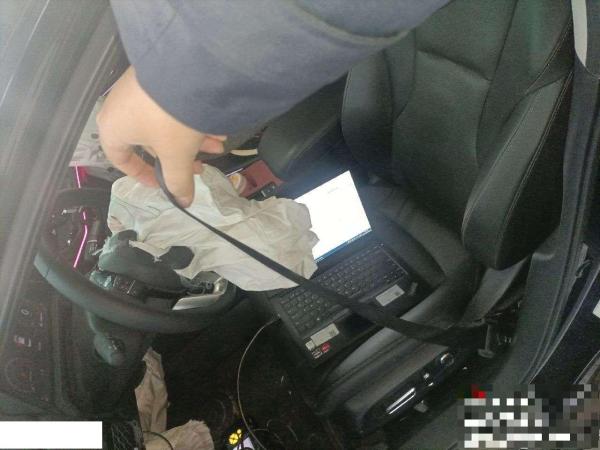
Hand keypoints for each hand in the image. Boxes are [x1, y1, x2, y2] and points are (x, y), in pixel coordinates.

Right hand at [96, 66, 225, 206]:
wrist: (184, 68)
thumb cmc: (169, 119)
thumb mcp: (176, 154)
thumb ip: (177, 181)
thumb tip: (183, 202)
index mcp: (112, 129)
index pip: (120, 159)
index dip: (143, 175)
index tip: (165, 184)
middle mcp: (120, 108)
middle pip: (150, 142)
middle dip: (180, 156)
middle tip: (202, 165)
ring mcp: (137, 89)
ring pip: (164, 124)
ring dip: (191, 139)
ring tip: (218, 143)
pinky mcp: (155, 76)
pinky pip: (170, 106)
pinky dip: (190, 119)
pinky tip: (216, 125)